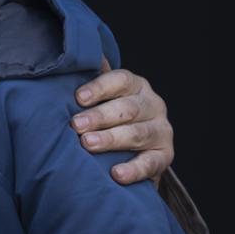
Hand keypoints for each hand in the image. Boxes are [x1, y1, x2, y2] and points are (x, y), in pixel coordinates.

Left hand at [72, 59, 173, 184]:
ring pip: (138, 134)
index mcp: (136, 86)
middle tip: (76, 125)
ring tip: (88, 144)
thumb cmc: (109, 117)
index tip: (78, 98)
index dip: (99, 87)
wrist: (133, 150)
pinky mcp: (164, 156)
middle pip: (127, 108)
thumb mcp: (102, 98)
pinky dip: (134, 169)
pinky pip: (150, 163)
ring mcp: (161, 131)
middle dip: (100, 116)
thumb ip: (90, 80)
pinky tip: (116, 174)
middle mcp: (152, 105)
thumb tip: (70, 59)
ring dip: (112, 139)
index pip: (121, 80)